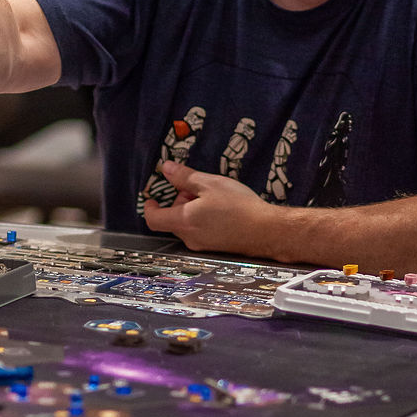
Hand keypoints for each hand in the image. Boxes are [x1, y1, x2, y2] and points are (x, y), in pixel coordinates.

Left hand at [143, 161, 269, 253]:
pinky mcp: (215, 247)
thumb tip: (166, 168)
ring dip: (193, 209)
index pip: (153, 220)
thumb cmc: (238, 206)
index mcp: (183, 222)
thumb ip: (184, 177)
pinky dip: (203, 219)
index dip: (149, 208)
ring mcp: (202, 245)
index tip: (152, 198)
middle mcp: (189, 238)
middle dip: (180, 201)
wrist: (267, 231)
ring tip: (214, 197)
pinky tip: (222, 209)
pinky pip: (201, 231)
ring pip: (188, 224)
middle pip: (173, 219)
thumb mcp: (209, 183)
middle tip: (198, 187)